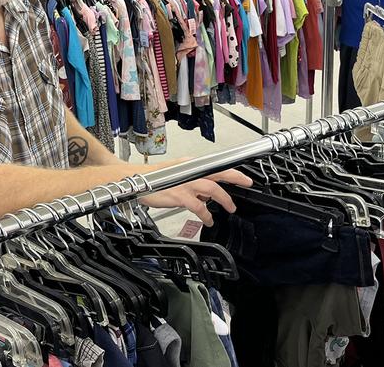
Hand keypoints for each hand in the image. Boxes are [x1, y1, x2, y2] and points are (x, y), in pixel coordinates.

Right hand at [137, 159, 252, 225]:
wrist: (136, 180)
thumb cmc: (154, 178)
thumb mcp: (178, 174)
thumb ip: (194, 183)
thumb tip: (207, 194)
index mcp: (190, 164)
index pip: (215, 165)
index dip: (231, 170)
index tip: (243, 176)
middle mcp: (190, 171)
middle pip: (218, 172)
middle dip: (235, 177)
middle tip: (247, 183)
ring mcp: (185, 183)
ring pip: (212, 189)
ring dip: (224, 199)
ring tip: (231, 207)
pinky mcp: (179, 196)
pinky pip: (199, 207)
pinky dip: (206, 215)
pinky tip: (208, 220)